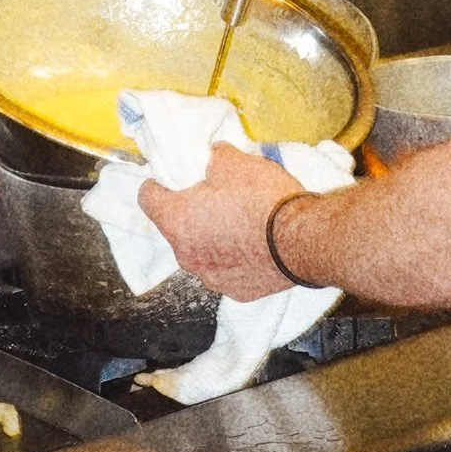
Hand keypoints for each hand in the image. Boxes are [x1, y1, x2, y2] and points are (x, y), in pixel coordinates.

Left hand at [141, 143, 331, 301]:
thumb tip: (212, 158)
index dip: (159, 184)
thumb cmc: (263, 199)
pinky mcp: (237, 292)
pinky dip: (236, 260)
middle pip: (177, 229)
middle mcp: (186, 256)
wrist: (304, 240)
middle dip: (192, 214)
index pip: (147, 198)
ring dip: (214, 240)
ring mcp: (211, 278)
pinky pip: (228, 271)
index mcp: (177, 222)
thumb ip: (213, 158)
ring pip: (202, 253)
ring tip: (242, 226)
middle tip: (219, 200)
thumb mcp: (235, 162)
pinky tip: (256, 247)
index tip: (171, 179)